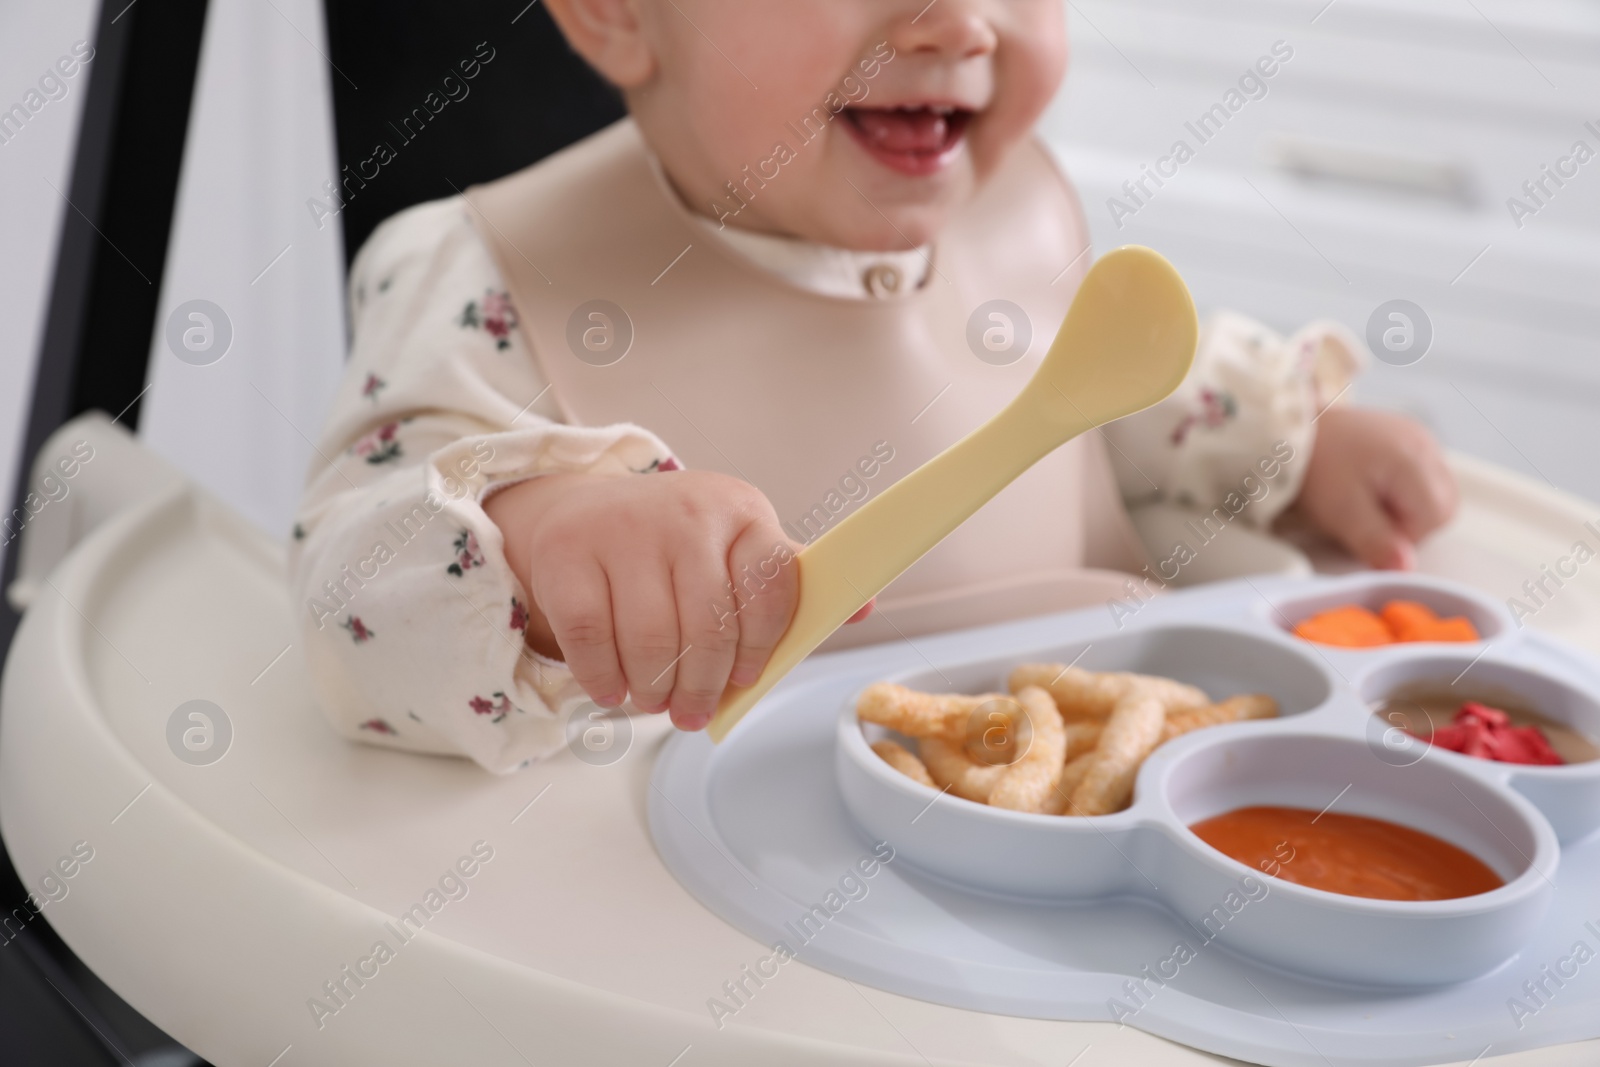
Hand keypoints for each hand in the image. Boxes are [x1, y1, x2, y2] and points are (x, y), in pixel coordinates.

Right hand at [487, 470, 866, 730]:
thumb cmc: (680, 544)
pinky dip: (604, 678)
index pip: (771, 587)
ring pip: (650, 639)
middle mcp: (687, 514)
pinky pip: (591, 637)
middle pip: (707, 627)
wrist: (588, 505)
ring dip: (654, 690)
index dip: (760, 649)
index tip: (746, 681)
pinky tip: (614, 689)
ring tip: (654, 702)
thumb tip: (864, 607)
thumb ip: (791, 584)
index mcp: (742, 513)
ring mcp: (623, 529)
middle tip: (692, 714)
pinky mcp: (567, 552)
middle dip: (702, 687)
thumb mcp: (739, 547)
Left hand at [1291, 407, 1456, 569]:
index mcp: (1413, 459)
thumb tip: (1406, 569)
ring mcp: (1419, 437)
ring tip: (1365, 501)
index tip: (1368, 531)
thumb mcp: (1340, 512)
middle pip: (1441, 505)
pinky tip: (1370, 487)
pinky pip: (1421, 476)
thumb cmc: (1314, 469)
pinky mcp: (1408, 437)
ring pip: (1434, 492)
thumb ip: (1375, 542)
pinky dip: (1401, 491)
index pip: (1434, 517)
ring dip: (1406, 508)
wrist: (1290, 434)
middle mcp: (1424, 444)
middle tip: (1366, 518)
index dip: (1404, 536)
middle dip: (1408, 523)